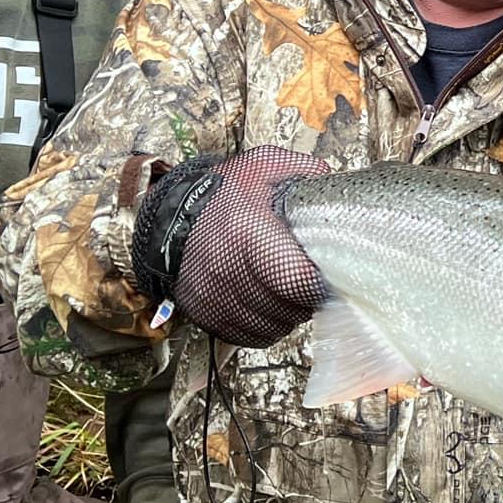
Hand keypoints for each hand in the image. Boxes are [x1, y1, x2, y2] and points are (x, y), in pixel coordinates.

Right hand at [131, 147, 327, 346]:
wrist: (170, 217)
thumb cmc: (220, 192)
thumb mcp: (263, 165)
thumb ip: (304, 170)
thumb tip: (332, 182)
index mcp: (248, 233)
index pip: (298, 280)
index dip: (321, 281)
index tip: (328, 273)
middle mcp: (227, 271)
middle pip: (290, 307)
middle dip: (308, 296)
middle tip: (308, 276)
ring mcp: (214, 298)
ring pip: (274, 326)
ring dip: (289, 312)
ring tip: (289, 288)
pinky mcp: (206, 316)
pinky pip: (251, 337)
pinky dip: (267, 325)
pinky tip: (269, 302)